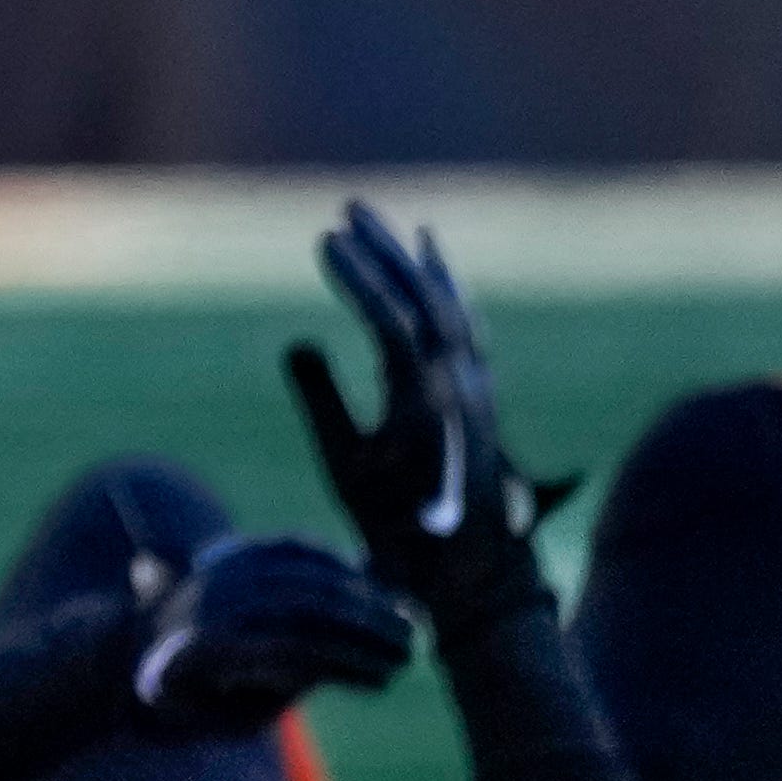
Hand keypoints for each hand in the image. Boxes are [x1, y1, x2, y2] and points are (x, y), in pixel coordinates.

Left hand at [127, 530, 418, 736]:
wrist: (125, 653)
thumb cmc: (188, 702)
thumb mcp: (229, 717)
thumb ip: (275, 691)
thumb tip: (326, 657)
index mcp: (208, 649)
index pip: (293, 648)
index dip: (346, 661)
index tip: (385, 679)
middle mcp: (212, 602)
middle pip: (305, 605)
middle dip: (364, 626)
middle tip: (409, 648)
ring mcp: (219, 573)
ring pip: (302, 575)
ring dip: (358, 595)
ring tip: (402, 619)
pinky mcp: (227, 556)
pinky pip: (288, 550)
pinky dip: (330, 561)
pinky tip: (367, 578)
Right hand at [283, 197, 570, 617]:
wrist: (470, 570)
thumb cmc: (397, 527)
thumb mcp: (346, 469)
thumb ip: (325, 403)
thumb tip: (300, 344)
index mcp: (427, 402)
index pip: (396, 321)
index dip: (360, 278)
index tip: (324, 240)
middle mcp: (463, 384)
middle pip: (426, 299)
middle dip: (386, 252)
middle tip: (348, 211)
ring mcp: (478, 386)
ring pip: (449, 306)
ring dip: (414, 263)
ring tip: (384, 224)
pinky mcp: (481, 392)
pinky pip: (465, 322)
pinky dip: (446, 285)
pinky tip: (432, 263)